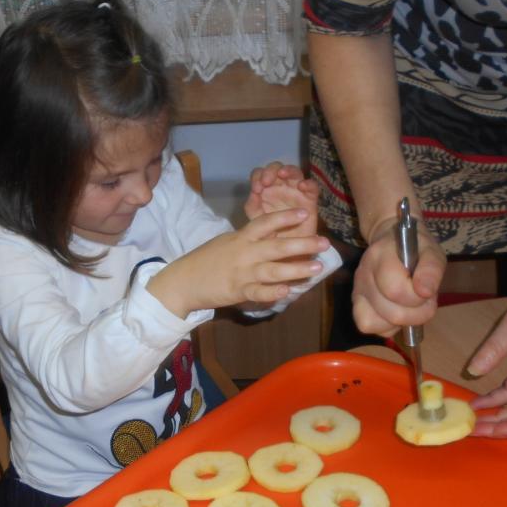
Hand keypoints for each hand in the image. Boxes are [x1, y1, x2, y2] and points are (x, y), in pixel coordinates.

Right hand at [148, 209, 331, 316]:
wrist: (183, 281)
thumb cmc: (207, 260)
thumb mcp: (228, 243)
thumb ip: (249, 239)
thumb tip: (273, 234)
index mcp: (241, 237)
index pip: (265, 223)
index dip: (285, 217)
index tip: (304, 214)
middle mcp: (244, 253)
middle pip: (276, 246)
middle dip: (302, 244)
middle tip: (324, 242)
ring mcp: (241, 273)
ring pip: (272, 270)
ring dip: (296, 269)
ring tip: (316, 268)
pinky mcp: (237, 291)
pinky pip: (258, 292)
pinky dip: (272, 292)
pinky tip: (287, 291)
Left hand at [244, 162, 318, 238]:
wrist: (287, 251)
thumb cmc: (271, 233)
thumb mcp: (257, 221)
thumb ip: (252, 206)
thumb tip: (253, 193)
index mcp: (265, 189)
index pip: (260, 174)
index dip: (257, 177)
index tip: (256, 188)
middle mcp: (280, 186)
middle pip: (276, 168)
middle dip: (271, 171)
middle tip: (266, 181)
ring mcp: (296, 191)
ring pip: (294, 172)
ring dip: (288, 170)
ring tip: (282, 175)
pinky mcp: (310, 199)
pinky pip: (312, 187)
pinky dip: (308, 184)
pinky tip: (302, 186)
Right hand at [351, 215, 445, 336]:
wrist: (392, 240)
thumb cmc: (415, 248)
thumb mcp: (431, 251)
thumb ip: (431, 269)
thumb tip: (425, 292)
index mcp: (380, 256)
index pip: (395, 290)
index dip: (418, 298)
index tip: (428, 291)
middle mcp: (363, 274)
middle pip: (390, 313)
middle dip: (416, 314)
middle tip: (424, 300)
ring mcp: (356, 291)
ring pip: (374, 323)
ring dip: (399, 322)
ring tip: (408, 306)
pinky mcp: (356, 304)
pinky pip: (368, 325)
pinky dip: (385, 326)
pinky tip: (395, 312)